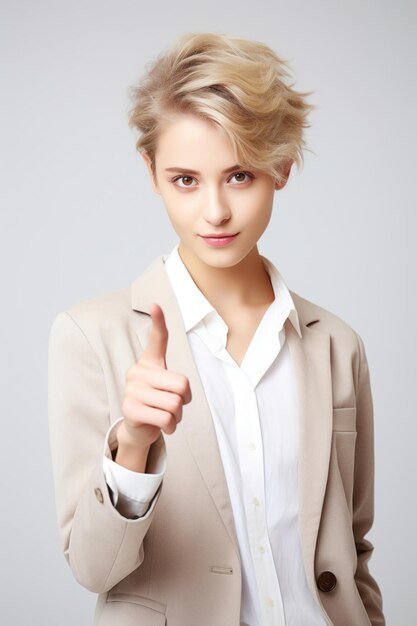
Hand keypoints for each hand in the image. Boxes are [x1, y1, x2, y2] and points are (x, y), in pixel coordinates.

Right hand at [116, 303, 191, 470]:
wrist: (139, 428)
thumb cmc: (158, 404)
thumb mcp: (167, 388)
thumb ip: (176, 384)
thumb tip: (180, 392)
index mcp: (149, 363)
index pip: (157, 339)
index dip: (158, 322)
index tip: (156, 305)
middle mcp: (137, 372)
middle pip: (182, 385)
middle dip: (184, 401)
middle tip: (175, 406)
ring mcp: (131, 390)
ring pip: (175, 404)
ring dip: (178, 417)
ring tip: (167, 416)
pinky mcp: (129, 409)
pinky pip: (165, 418)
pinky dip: (171, 427)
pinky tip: (164, 426)